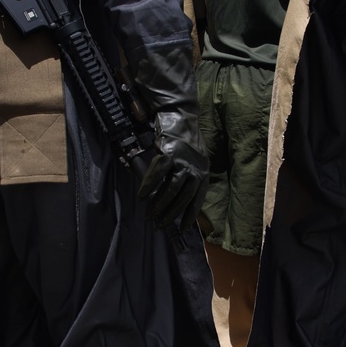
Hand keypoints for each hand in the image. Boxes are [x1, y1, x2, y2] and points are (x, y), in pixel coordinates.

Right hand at [137, 111, 207, 229]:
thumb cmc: (185, 140)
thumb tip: (175, 199)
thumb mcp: (194, 160)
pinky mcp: (168, 154)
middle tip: (159, 225)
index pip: (197, 200)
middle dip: (170, 214)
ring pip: (170, 189)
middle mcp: (195, 169)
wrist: (180, 116)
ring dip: (158, 204)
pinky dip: (147, 186)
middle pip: (182, 198)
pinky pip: (156, 175)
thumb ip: (189, 178)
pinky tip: (141, 196)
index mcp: (203, 173)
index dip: (189, 216)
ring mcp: (181, 161)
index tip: (182, 230)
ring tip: (150, 215)